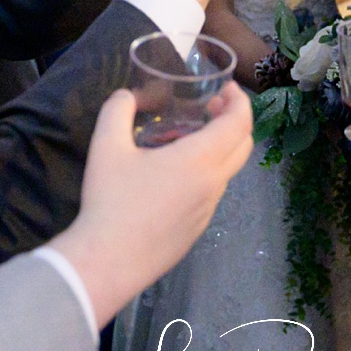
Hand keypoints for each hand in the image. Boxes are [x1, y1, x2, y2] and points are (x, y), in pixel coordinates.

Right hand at [48, 84, 253, 325]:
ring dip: (219, 148)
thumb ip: (118, 110)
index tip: (225, 89)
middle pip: (243, 146)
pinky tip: (173, 175)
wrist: (108, 261)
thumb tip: (127, 95)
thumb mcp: (106, 146)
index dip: (239, 100)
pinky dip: (206, 173)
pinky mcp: (197, 230)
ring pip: (228, 171)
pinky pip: (212, 193)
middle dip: (235, 121)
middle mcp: (213, 184)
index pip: (239, 122)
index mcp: (200, 160)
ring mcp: (208, 210)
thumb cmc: (110, 200)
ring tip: (184, 140)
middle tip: (210, 109)